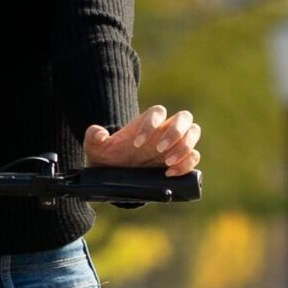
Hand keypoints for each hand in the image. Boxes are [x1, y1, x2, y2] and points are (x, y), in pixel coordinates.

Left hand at [83, 104, 201, 177]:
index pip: (158, 112)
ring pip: (193, 133)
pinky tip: (170, 173)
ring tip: (167, 163)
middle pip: (184, 118)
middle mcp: (164, 129)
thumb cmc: (108, 157)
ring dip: (185, 147)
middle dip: (176, 132)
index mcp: (147, 122)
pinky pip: (194, 156)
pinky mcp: (181, 159)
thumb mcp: (95, 148)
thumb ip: (93, 138)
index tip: (136, 143)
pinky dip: (187, 164)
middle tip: (159, 149)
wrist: (118, 175)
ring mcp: (175, 144)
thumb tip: (98, 132)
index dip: (151, 124)